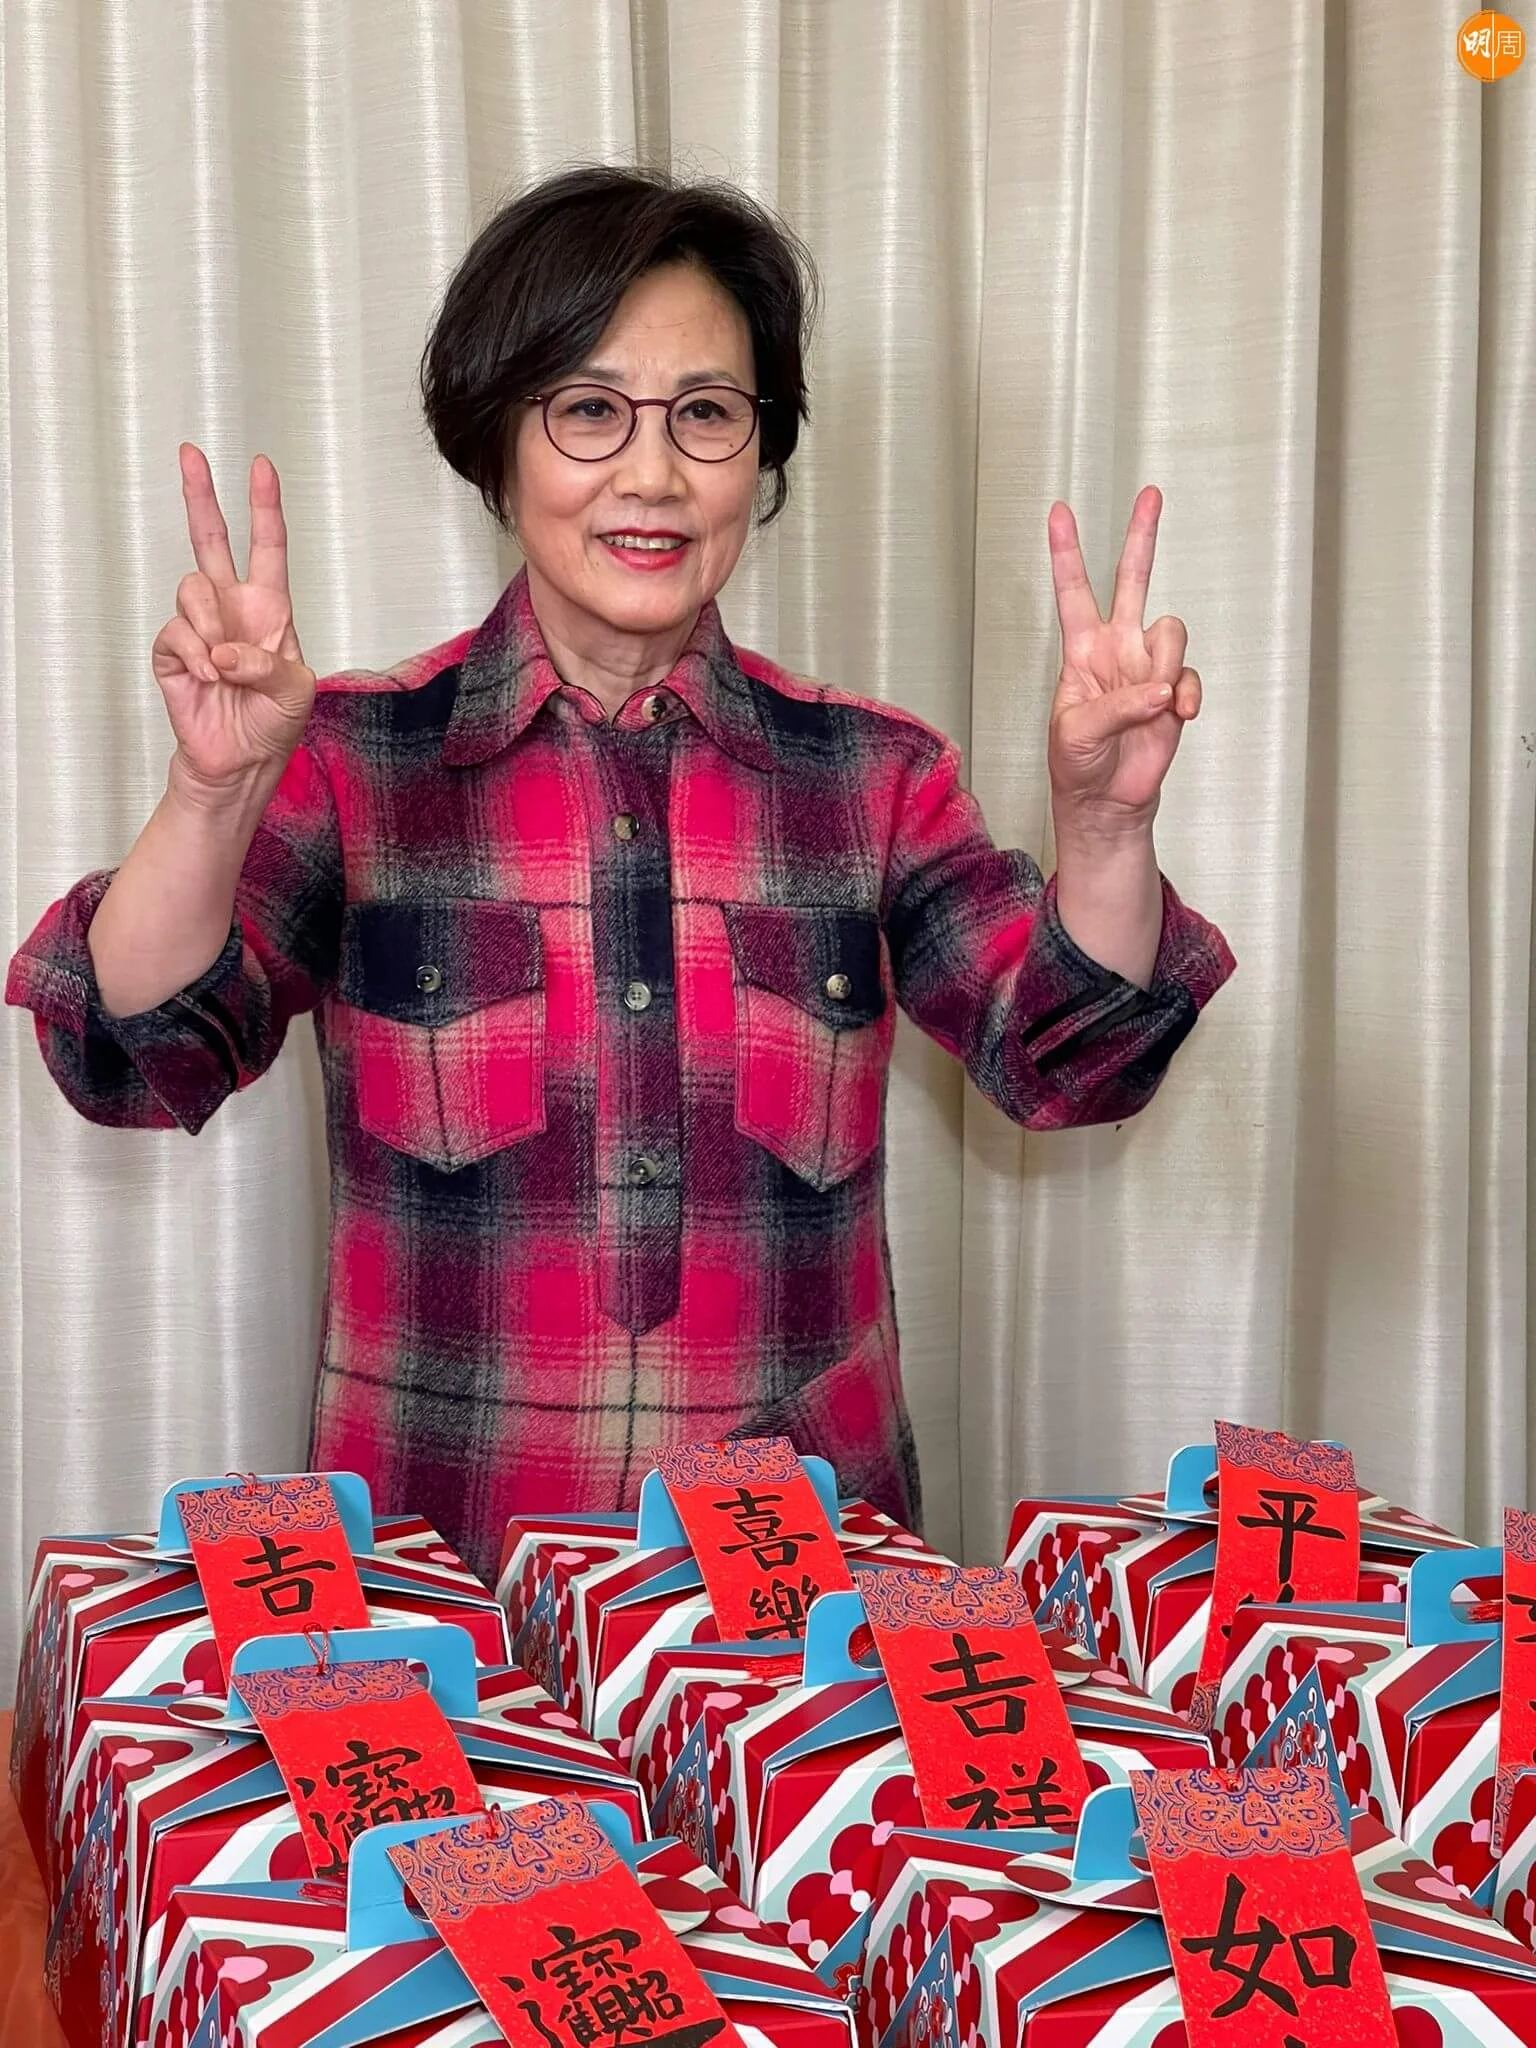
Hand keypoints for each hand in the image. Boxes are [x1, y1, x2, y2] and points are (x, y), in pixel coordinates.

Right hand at [151, 445, 314, 805]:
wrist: (240, 763)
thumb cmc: (274, 725)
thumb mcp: (296, 693)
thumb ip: (268, 664)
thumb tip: (224, 649)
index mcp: (270, 609)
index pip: (268, 547)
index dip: (265, 507)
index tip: (262, 468)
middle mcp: (232, 608)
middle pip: (211, 539)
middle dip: (200, 495)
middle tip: (190, 454)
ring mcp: (200, 626)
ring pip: (192, 588)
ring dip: (210, 626)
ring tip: (222, 666)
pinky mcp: (172, 651)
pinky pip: (175, 631)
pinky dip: (192, 654)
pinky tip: (206, 677)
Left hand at [1046, 486, 1200, 836]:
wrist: (1107, 802)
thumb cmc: (1077, 765)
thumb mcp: (1078, 733)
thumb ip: (1117, 706)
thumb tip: (1159, 690)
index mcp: (1081, 651)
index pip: (1073, 591)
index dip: (1066, 552)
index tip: (1060, 512)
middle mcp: (1117, 648)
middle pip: (1132, 580)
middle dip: (1141, 536)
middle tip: (1150, 494)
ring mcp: (1147, 667)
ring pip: (1171, 631)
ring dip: (1164, 666)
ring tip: (1153, 703)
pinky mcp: (1173, 691)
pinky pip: (1188, 675)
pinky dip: (1185, 695)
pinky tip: (1176, 715)